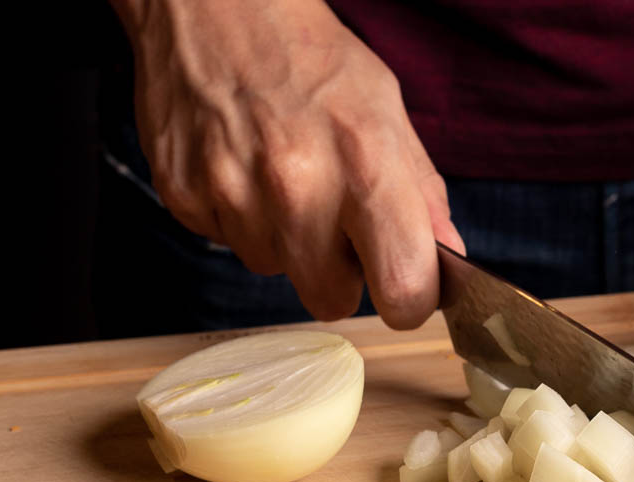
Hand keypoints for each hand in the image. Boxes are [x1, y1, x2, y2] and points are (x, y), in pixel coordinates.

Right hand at [113, 0, 462, 326]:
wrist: (216, 7)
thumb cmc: (313, 61)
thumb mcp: (388, 114)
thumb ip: (422, 196)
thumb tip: (447, 261)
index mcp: (366, 163)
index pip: (402, 288)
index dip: (408, 299)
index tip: (404, 287)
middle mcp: (298, 185)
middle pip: (330, 300)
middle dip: (339, 274)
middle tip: (335, 223)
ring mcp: (234, 193)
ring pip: (276, 272)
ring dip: (286, 242)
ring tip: (283, 177)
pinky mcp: (185, 196)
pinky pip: (229, 245)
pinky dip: (241, 219)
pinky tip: (245, 167)